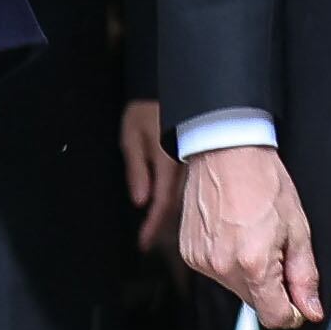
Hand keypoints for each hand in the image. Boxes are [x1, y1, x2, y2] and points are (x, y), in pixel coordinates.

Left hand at [119, 98, 184, 256]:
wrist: (172, 84)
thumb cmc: (149, 107)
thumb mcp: (132, 136)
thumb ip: (137, 169)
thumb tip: (140, 201)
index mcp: (169, 162)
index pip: (162, 203)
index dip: (152, 227)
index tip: (143, 244)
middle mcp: (186, 167)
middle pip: (178, 206)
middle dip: (164, 226)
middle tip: (149, 242)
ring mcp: (194, 163)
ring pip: (186, 196)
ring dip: (172, 213)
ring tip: (159, 229)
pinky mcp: (198, 157)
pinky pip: (190, 184)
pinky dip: (180, 196)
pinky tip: (174, 203)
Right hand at [180, 142, 323, 328]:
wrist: (227, 153)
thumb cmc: (263, 181)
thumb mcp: (298, 228)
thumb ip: (305, 276)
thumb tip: (310, 308)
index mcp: (254, 264)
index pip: (274, 317)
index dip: (291, 312)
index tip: (296, 299)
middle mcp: (223, 267)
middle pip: (254, 303)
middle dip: (270, 286)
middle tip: (274, 249)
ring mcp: (202, 261)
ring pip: (234, 288)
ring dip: (247, 273)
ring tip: (251, 236)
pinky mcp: (189, 253)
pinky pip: (215, 271)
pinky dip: (228, 260)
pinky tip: (234, 234)